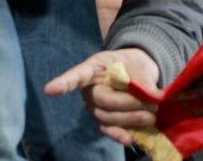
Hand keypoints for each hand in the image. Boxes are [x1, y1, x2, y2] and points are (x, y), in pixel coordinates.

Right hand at [45, 48, 159, 146]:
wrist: (139, 74)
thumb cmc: (135, 65)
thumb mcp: (141, 64)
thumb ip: (142, 79)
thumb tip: (151, 97)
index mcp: (95, 68)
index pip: (78, 75)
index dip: (65, 82)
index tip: (50, 90)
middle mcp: (90, 88)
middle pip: (102, 101)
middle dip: (128, 104)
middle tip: (152, 105)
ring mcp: (95, 106)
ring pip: (106, 117)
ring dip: (130, 119)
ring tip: (151, 115)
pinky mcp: (103, 120)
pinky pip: (107, 129)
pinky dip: (118, 134)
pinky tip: (129, 138)